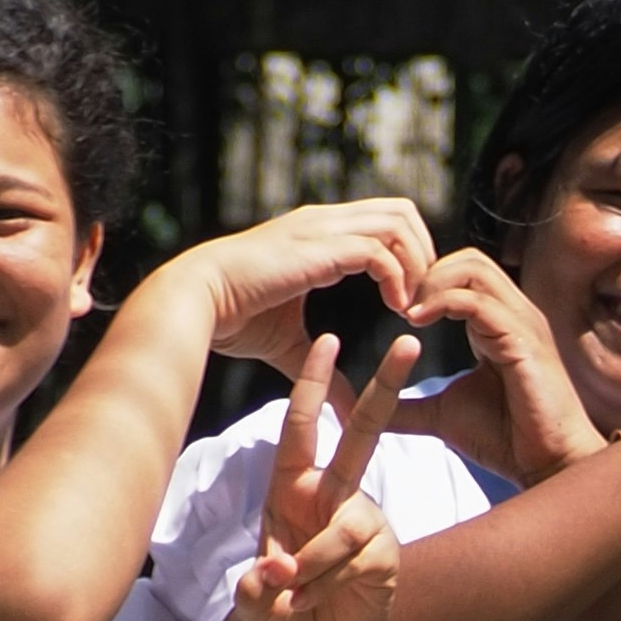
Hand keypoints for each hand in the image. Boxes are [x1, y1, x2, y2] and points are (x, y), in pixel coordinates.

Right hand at [164, 196, 441, 374]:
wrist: (195, 304)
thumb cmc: (233, 319)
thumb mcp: (291, 346)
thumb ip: (323, 369)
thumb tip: (345, 410)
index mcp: (319, 233)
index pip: (385, 220)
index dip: (409, 254)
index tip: (410, 300)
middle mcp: (324, 222)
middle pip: (401, 210)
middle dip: (425, 251)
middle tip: (422, 298)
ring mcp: (321, 229)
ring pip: (398, 222)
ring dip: (417, 264)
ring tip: (411, 306)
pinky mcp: (318, 248)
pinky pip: (379, 251)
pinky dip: (398, 278)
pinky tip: (396, 308)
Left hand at [231, 331, 413, 620]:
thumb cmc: (282, 612)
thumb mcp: (255, 599)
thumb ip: (256, 588)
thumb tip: (273, 572)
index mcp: (293, 488)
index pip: (303, 427)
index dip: (315, 385)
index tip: (328, 340)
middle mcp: (333, 495)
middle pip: (364, 434)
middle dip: (386, 387)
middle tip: (408, 343)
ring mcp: (363, 521)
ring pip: (341, 527)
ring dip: (309, 566)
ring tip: (290, 596)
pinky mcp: (384, 552)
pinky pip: (354, 559)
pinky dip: (324, 585)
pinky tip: (313, 603)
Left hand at [387, 245, 606, 485]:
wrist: (545, 467)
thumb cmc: (506, 440)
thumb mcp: (442, 415)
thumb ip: (406, 405)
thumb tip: (365, 410)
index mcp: (498, 324)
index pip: (463, 273)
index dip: (424, 282)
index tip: (393, 308)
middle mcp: (514, 315)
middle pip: (468, 259)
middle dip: (425, 273)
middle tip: (396, 304)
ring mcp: (522, 323)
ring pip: (475, 268)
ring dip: (431, 283)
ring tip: (406, 312)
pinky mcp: (524, 341)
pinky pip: (479, 301)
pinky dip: (443, 303)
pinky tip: (416, 323)